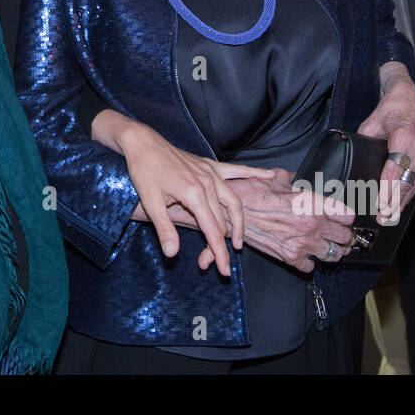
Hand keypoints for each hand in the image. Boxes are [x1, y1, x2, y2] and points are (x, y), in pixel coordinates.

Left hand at [116, 119, 271, 276]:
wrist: (143, 143)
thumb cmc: (144, 171)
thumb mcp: (150, 203)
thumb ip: (164, 229)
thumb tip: (173, 254)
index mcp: (194, 194)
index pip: (213, 230)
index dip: (219, 253)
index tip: (224, 271)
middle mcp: (208, 183)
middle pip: (223, 221)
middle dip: (222, 245)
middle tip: (216, 265)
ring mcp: (211, 173)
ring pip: (233, 202)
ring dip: (239, 223)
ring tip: (238, 242)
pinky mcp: (209, 165)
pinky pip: (236, 171)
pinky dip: (254, 174)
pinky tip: (271, 175)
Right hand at [213, 173, 356, 272]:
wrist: (232, 212)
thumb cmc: (253, 192)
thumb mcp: (278, 178)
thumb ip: (295, 180)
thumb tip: (300, 179)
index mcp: (312, 204)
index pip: (347, 216)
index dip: (347, 216)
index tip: (345, 217)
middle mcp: (311, 226)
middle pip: (345, 237)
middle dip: (344, 235)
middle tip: (340, 232)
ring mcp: (302, 244)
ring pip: (334, 255)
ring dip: (333, 250)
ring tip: (329, 245)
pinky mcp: (290, 258)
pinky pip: (311, 267)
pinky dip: (310, 261)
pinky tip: (305, 252)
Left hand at [358, 62, 414, 223]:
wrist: (410, 98)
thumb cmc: (390, 109)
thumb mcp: (370, 122)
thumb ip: (363, 143)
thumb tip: (352, 161)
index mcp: (405, 135)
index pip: (396, 168)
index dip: (388, 188)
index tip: (381, 204)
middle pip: (407, 180)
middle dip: (394, 202)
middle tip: (382, 218)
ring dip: (403, 202)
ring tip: (389, 217)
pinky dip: (411, 193)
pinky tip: (401, 205)